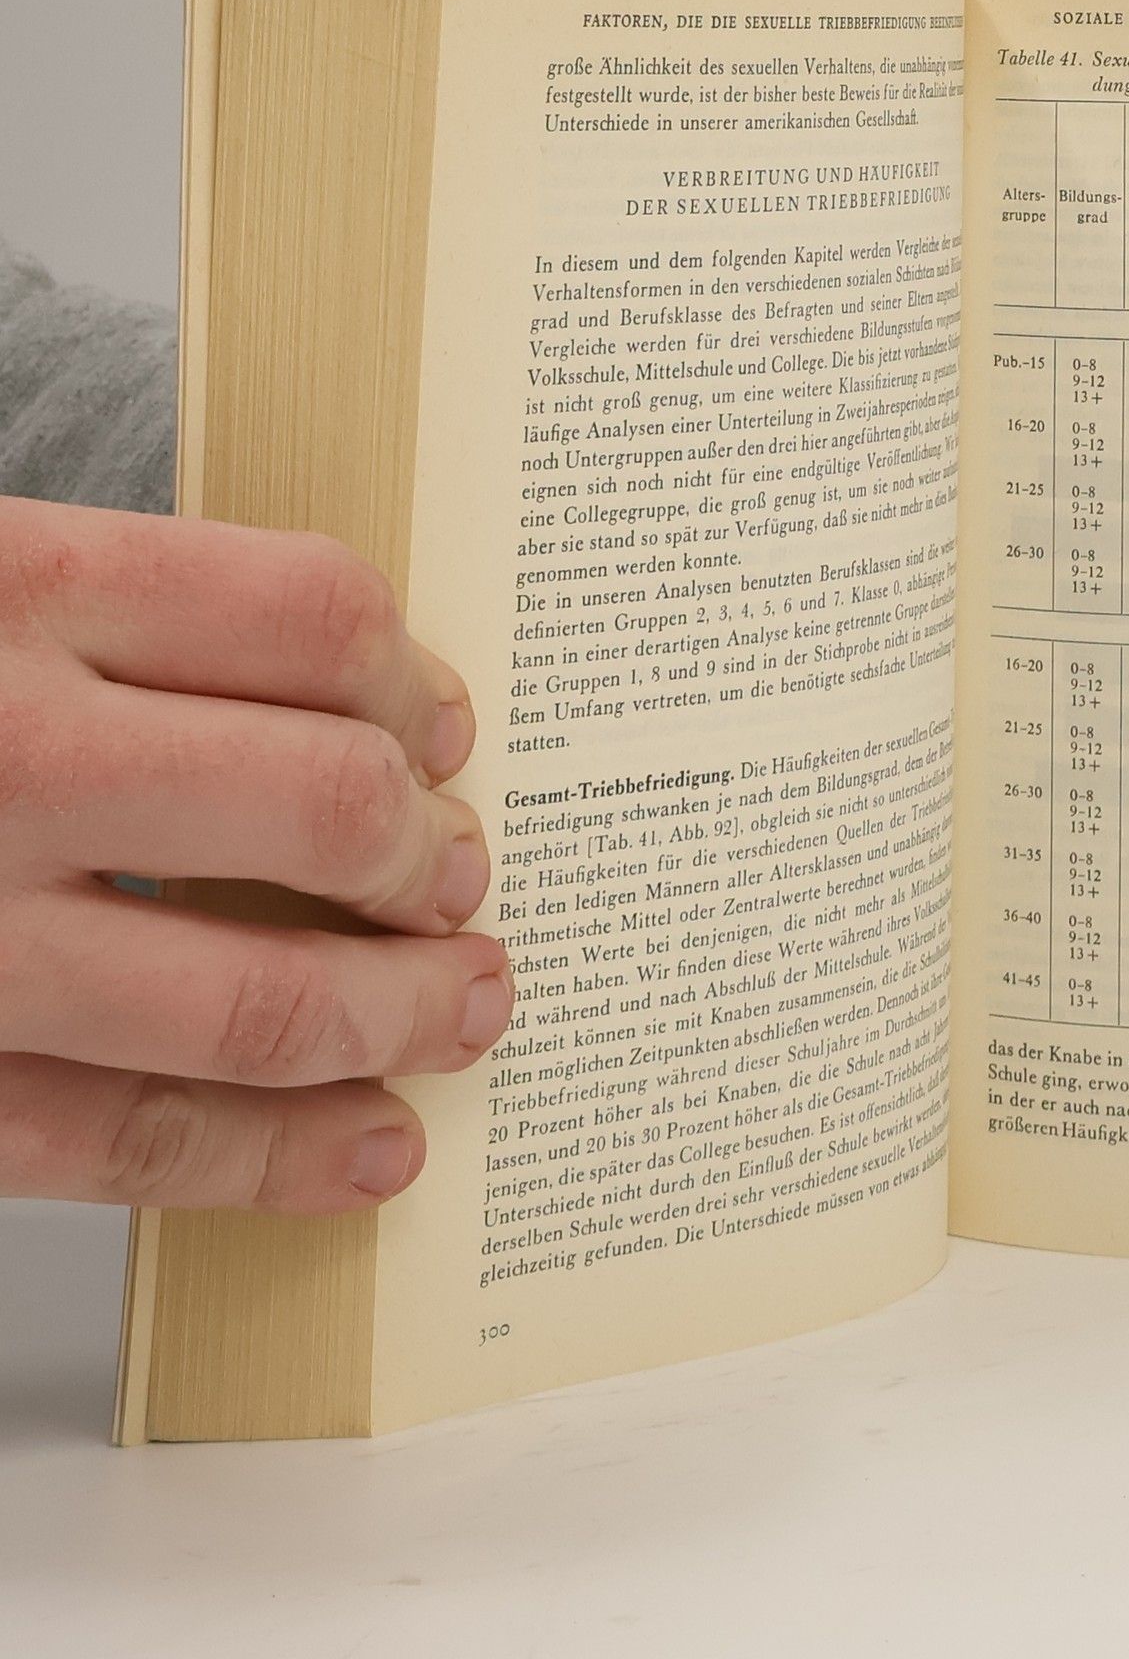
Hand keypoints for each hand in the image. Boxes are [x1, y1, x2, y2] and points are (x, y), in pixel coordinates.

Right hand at [0, 496, 510, 1211]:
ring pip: (258, 995)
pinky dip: (279, 1155)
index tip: (445, 726)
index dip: (410, 677)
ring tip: (468, 1007)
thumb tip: (339, 694)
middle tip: (464, 875)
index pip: (305, 611)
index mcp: (2, 585)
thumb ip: (107, 622)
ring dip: (402, 1012)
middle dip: (428, 854)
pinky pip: (133, 1138)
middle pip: (322, 800)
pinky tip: (370, 1146)